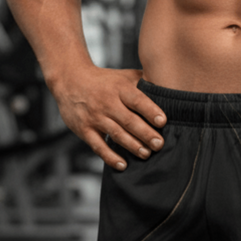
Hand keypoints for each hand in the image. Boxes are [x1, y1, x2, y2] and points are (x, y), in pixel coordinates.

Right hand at [50, 65, 165, 170]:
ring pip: (116, 134)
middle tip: (160, 144)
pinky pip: (98, 146)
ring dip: (132, 146)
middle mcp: (107, 103)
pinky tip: (123, 165)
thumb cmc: (105, 80)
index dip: (150, 110)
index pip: (137, 100)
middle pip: (128, 120)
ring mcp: (95, 117)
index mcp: (119, 89)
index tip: (163, 121)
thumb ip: (144, 82)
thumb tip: (170, 88)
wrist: (70, 80)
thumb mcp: (123, 76)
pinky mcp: (84, 129)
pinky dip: (110, 157)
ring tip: (146, 154)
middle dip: (145, 134)